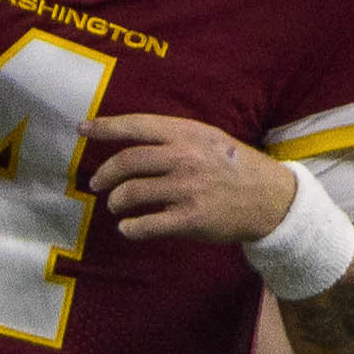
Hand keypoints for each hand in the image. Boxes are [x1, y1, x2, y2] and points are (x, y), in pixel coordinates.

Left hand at [86, 108, 294, 244]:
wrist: (272, 199)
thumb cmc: (235, 166)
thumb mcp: (209, 137)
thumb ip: (174, 136)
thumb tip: (133, 138)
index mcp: (186, 133)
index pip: (135, 125)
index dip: (104, 127)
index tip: (81, 130)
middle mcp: (184, 157)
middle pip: (126, 162)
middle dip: (105, 174)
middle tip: (97, 184)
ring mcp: (187, 189)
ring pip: (131, 193)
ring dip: (116, 201)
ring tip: (116, 205)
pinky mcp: (191, 219)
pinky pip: (147, 225)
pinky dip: (130, 228)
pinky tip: (127, 228)